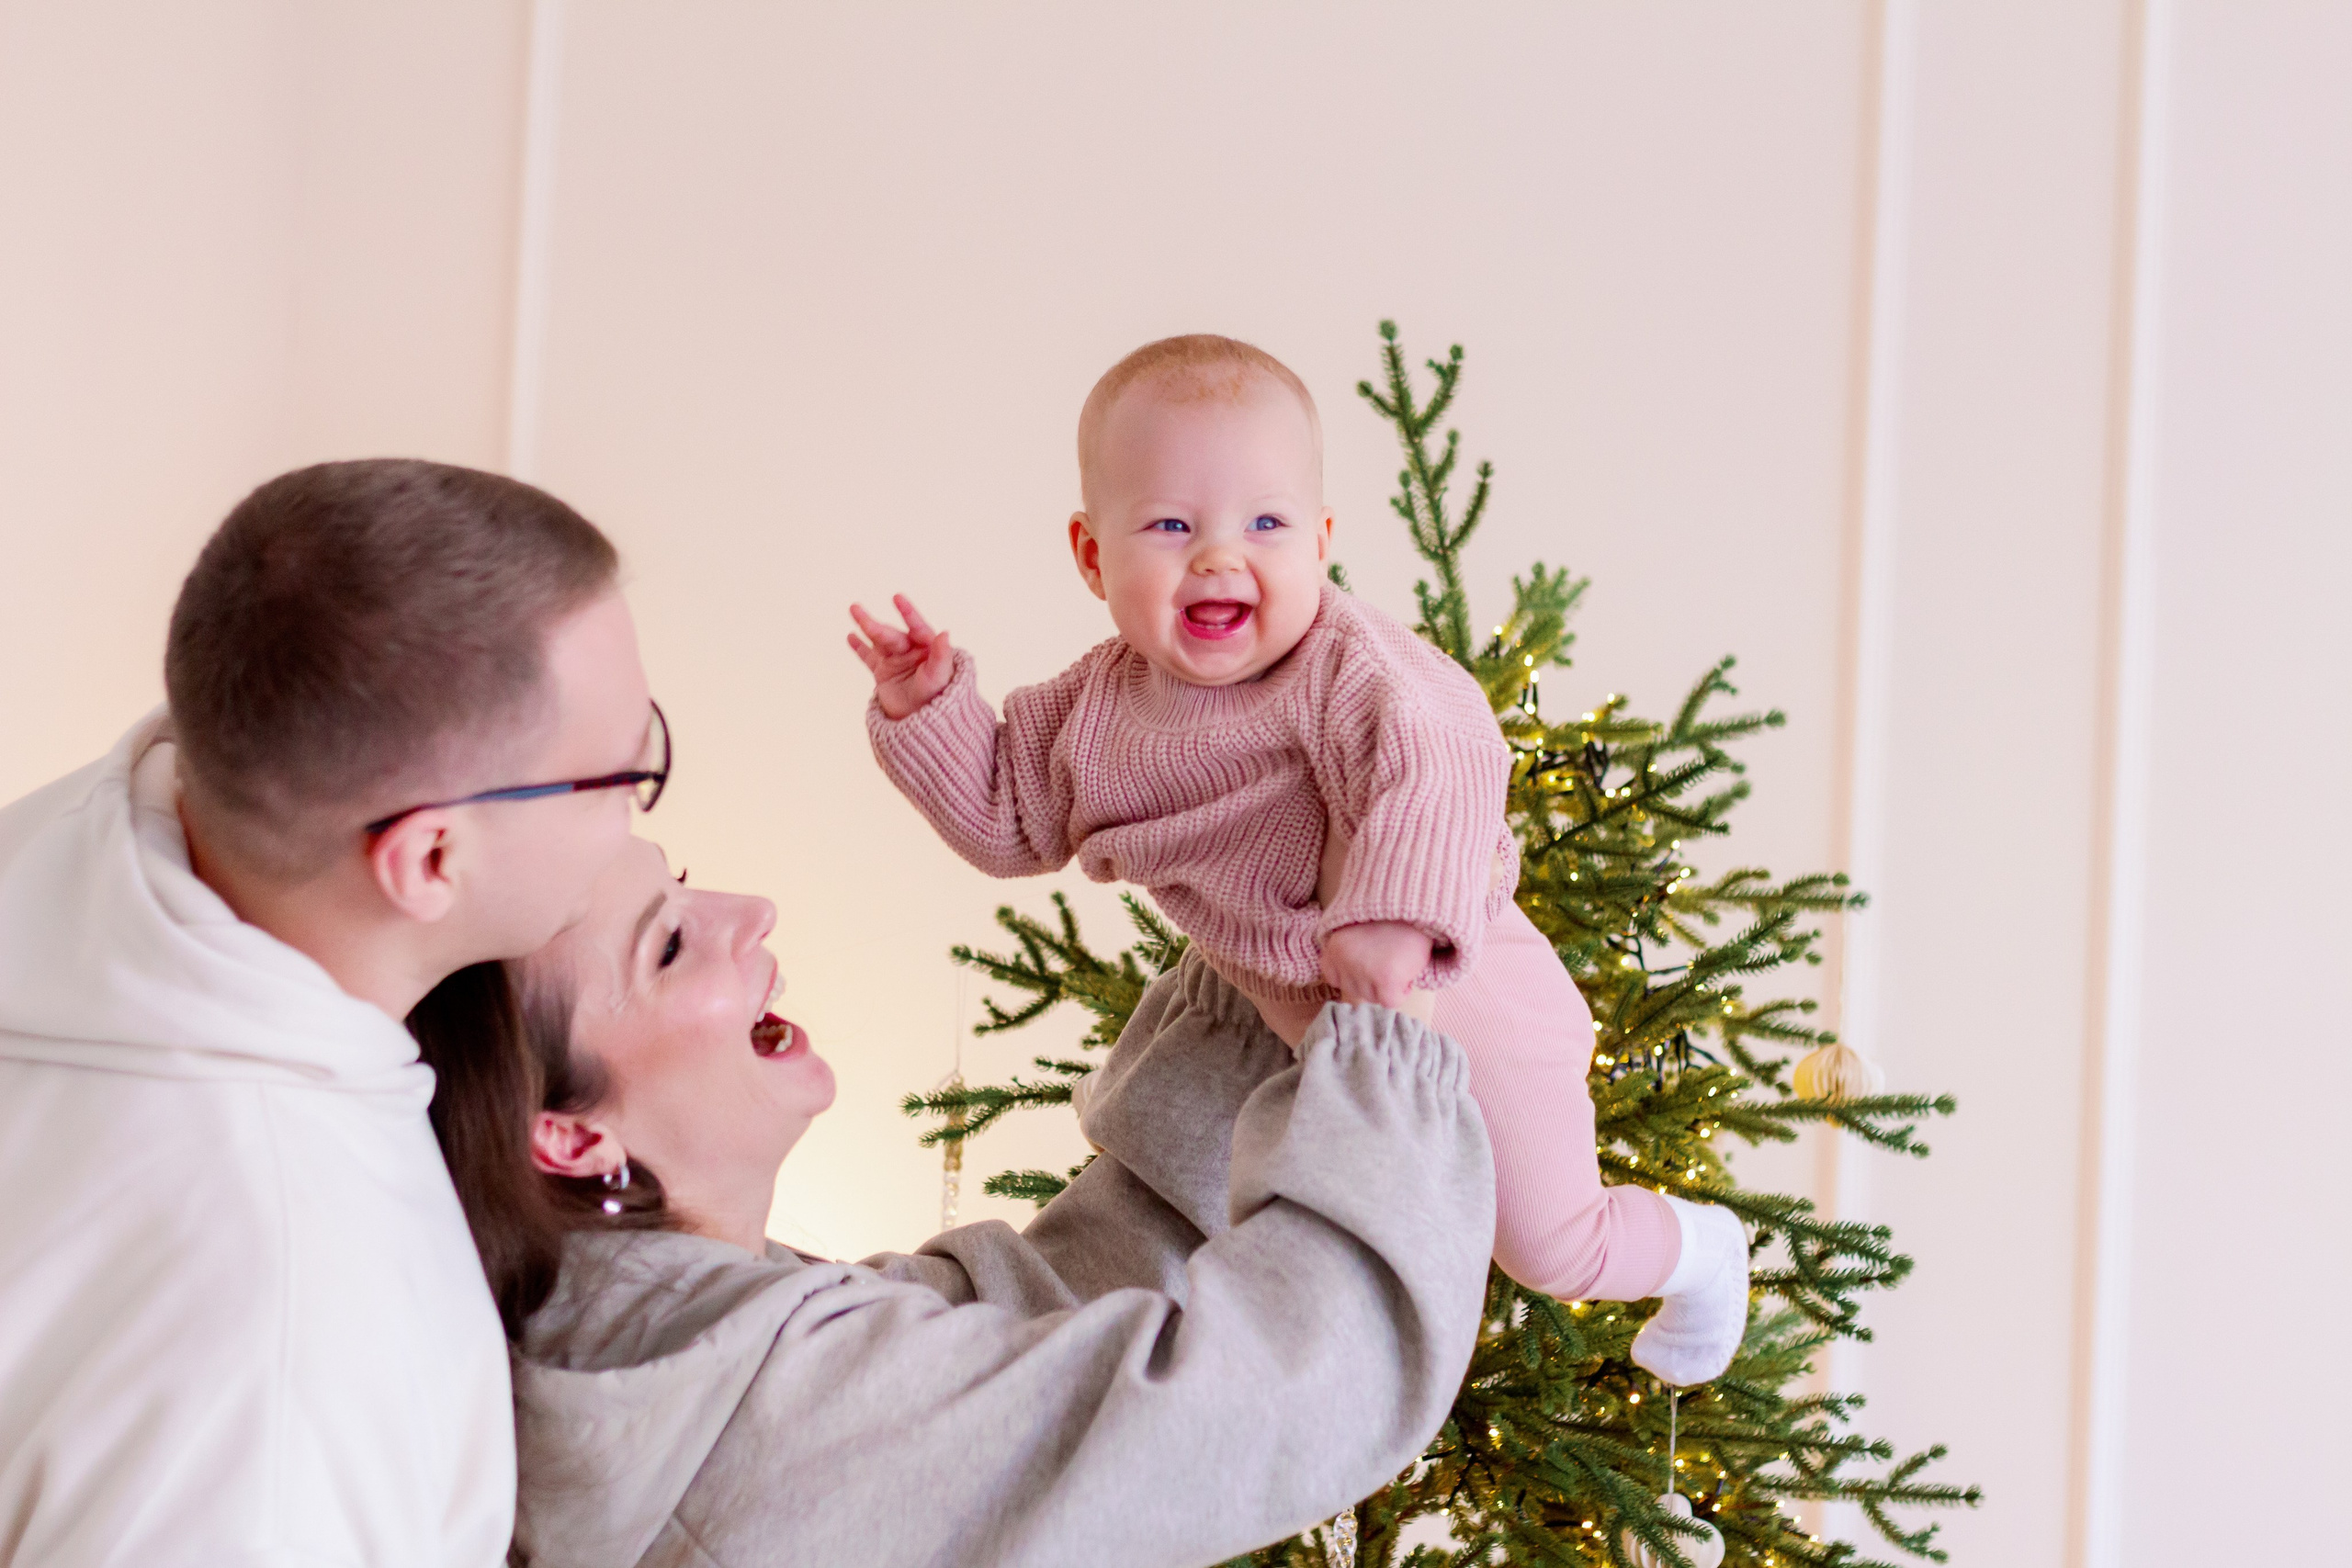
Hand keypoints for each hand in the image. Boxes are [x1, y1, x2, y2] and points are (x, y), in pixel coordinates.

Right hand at [848, 595, 956, 719]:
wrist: (923, 721)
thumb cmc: (939, 696)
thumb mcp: (941, 676)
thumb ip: (942, 655)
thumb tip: (945, 632)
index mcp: (927, 647)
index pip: (917, 627)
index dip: (908, 613)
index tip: (897, 598)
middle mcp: (910, 650)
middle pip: (891, 635)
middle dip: (875, 626)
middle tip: (858, 612)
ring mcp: (895, 660)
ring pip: (878, 641)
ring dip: (865, 626)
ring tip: (854, 609)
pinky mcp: (883, 672)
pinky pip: (869, 657)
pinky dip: (859, 647)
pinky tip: (851, 636)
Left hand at [1321, 921, 1434, 1009]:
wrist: (1417, 908)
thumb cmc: (1392, 919)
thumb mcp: (1358, 929)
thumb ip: (1349, 952)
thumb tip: (1350, 983)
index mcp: (1335, 946)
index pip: (1333, 977)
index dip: (1352, 975)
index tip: (1368, 965)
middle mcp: (1344, 959)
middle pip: (1353, 990)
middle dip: (1371, 982)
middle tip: (1389, 961)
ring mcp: (1363, 970)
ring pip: (1371, 997)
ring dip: (1386, 987)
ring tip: (1398, 962)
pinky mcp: (1385, 979)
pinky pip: (1390, 1001)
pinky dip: (1402, 992)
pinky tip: (1407, 973)